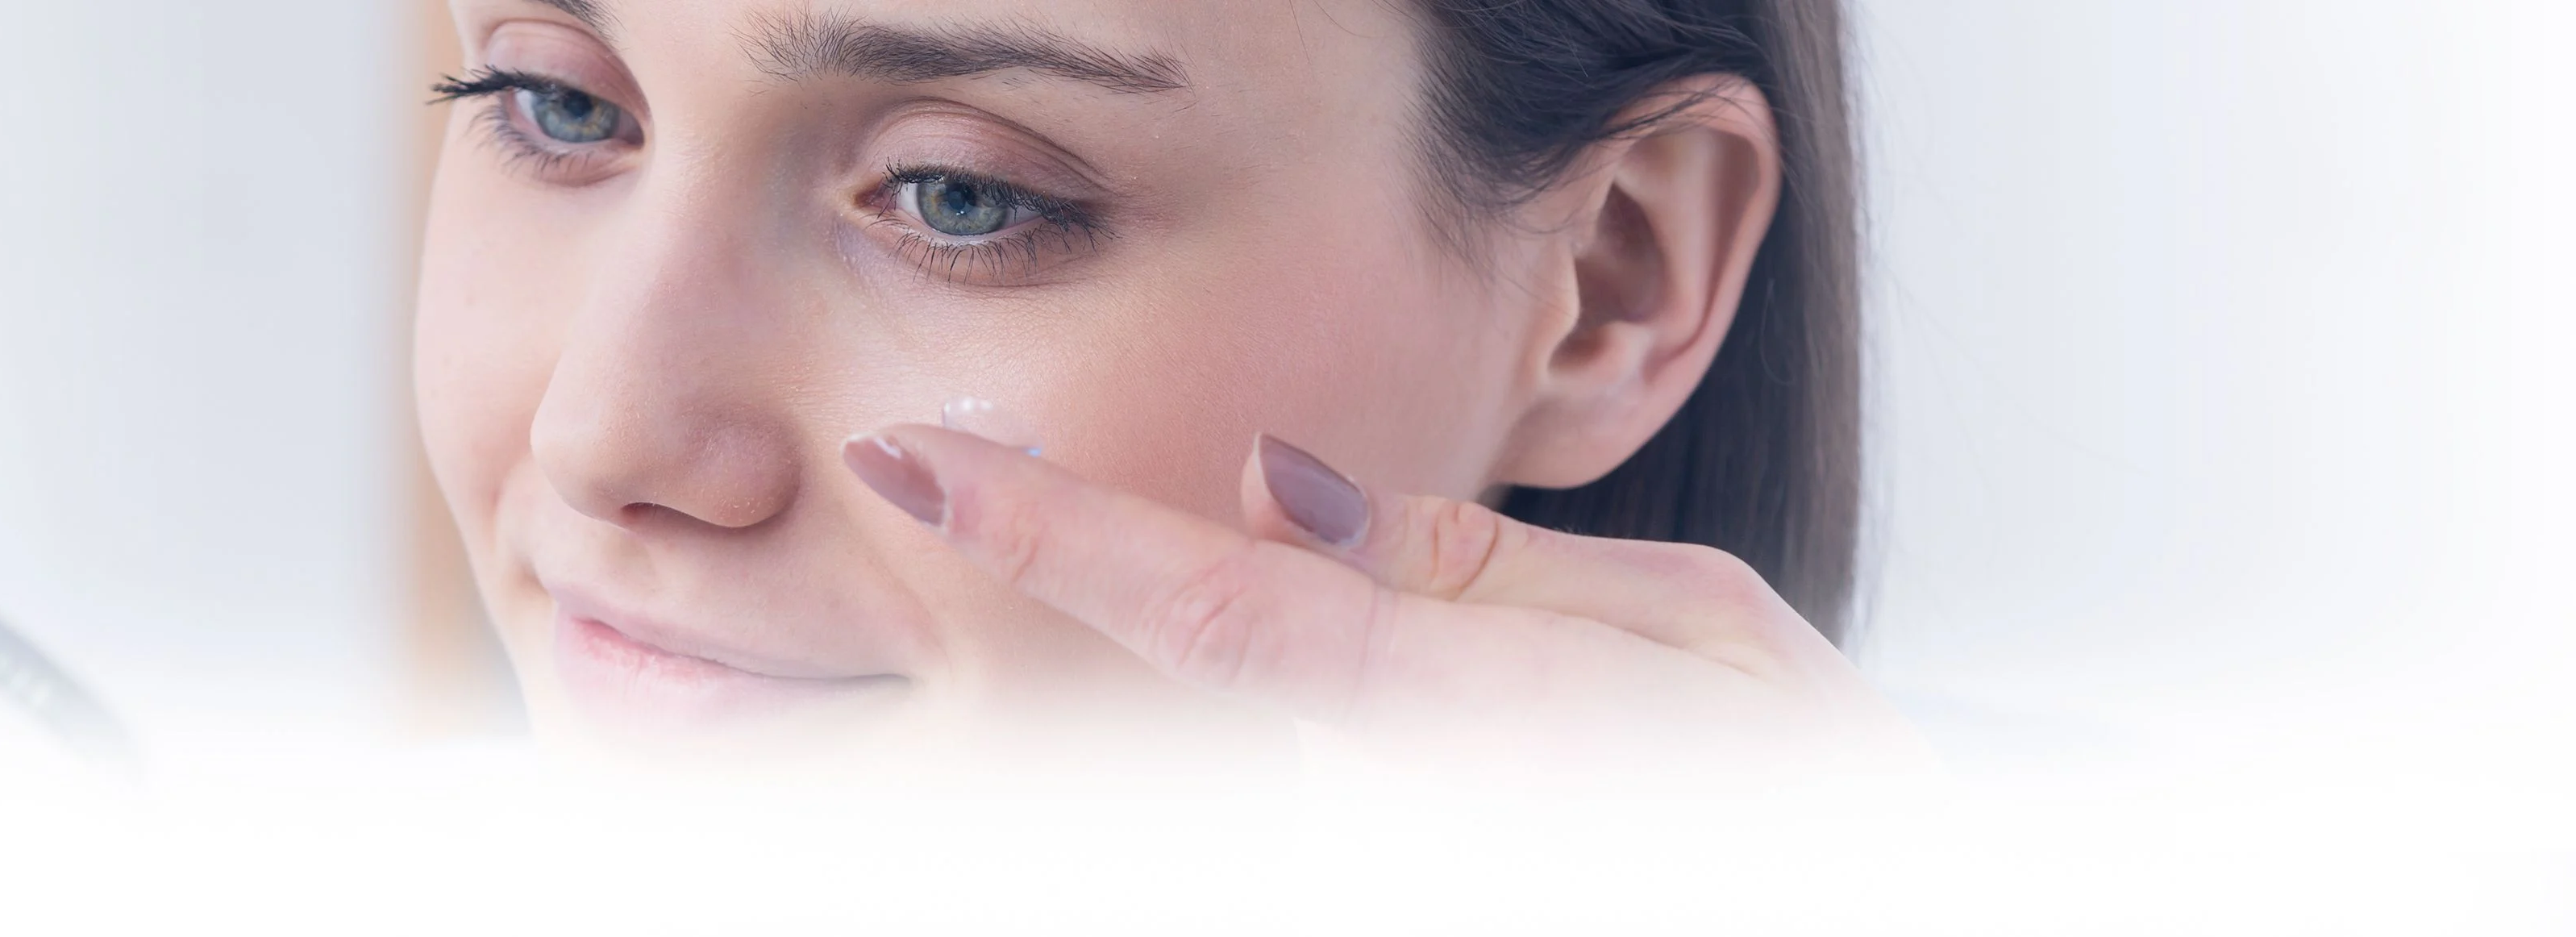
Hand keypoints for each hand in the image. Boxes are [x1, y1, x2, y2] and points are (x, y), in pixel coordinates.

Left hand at [843, 425, 1933, 778]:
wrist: (1865, 905)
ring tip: (1536, 726)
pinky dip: (1374, 737)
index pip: (1222, 604)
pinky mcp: (1385, 865)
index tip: (921, 465)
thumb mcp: (1705, 631)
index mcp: (1476, 713)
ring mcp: (1392, 845)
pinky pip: (1342, 778)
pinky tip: (1517, 760)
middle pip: (1239, 670)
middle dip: (1229, 604)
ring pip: (1300, 726)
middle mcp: (1407, 801)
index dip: (1058, 531)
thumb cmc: (1814, 799)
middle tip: (1305, 603)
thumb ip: (1473, 565)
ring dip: (1347, 693)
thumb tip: (1285, 489)